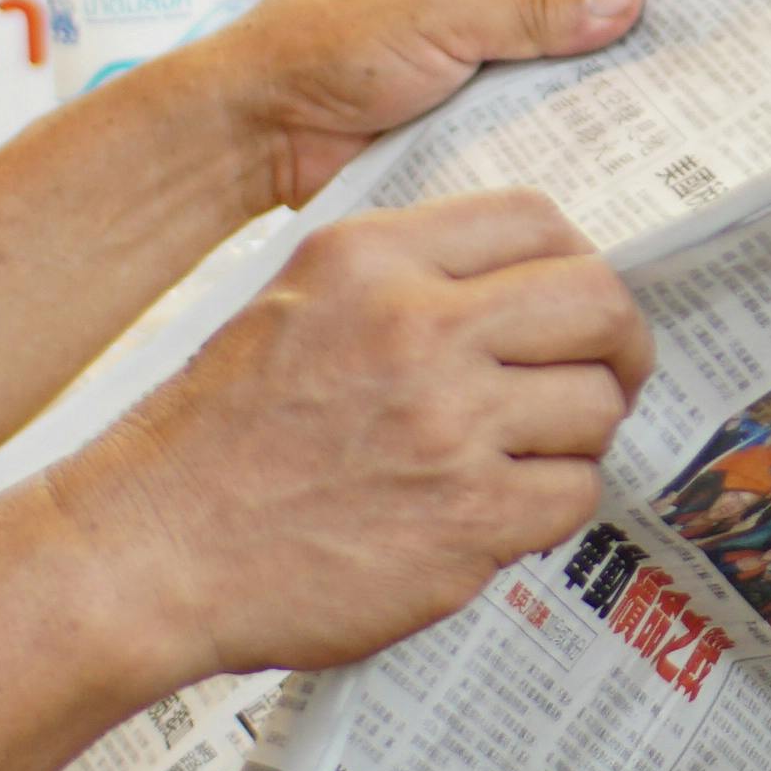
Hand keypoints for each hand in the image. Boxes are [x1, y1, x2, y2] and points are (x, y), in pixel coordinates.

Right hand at [53, 191, 657, 676]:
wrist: (150, 552)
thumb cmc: (213, 440)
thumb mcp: (293, 304)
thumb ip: (398, 280)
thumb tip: (517, 286)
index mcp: (370, 260)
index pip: (535, 218)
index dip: (578, 261)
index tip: (577, 305)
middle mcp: (418, 329)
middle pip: (597, 303)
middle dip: (620, 343)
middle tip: (607, 375)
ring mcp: (448, 427)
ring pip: (595, 406)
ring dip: (579, 436)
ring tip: (531, 456)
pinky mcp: (465, 521)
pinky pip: (572, 495)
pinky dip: (550, 507)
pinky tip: (501, 512)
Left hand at [211, 0, 643, 207]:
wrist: (257, 127)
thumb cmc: (325, 46)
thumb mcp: (440, 15)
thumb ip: (536, 11)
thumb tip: (626, 0)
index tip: (674, 17)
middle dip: (614, 34)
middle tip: (675, 74)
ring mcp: (467, 41)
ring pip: (554, 57)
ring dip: (585, 86)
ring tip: (645, 118)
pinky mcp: (460, 99)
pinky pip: (525, 104)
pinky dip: (553, 121)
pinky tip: (591, 146)